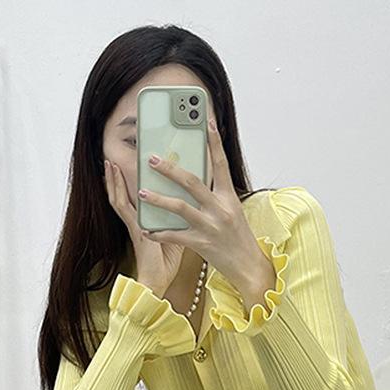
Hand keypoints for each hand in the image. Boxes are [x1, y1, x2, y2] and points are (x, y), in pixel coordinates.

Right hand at [103, 159, 183, 296]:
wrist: (158, 282)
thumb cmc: (165, 263)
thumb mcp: (175, 234)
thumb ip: (178, 219)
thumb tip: (193, 204)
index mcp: (144, 222)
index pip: (133, 199)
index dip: (127, 185)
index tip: (126, 169)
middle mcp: (136, 222)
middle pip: (121, 195)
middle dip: (116, 178)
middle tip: (112, 160)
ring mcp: (133, 225)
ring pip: (118, 198)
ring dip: (113, 181)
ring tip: (109, 164)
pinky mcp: (135, 230)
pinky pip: (124, 208)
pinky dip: (119, 193)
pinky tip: (116, 182)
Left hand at [137, 119, 262, 289]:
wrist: (248, 267)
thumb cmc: (239, 238)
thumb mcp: (233, 211)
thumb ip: (217, 195)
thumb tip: (199, 177)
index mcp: (230, 197)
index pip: (221, 164)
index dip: (213, 143)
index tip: (206, 123)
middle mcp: (220, 209)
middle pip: (192, 182)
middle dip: (170, 169)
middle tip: (152, 159)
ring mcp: (210, 226)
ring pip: (180, 208)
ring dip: (158, 199)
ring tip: (141, 191)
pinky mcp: (201, 244)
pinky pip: (175, 235)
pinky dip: (159, 232)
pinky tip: (146, 228)